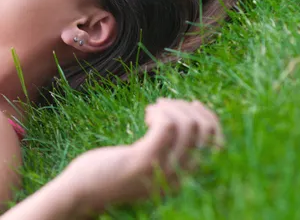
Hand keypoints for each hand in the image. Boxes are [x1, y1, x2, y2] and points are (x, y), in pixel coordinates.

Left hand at [59, 98, 223, 215]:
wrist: (82, 195)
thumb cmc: (112, 176)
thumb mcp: (148, 166)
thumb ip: (167, 153)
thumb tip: (184, 121)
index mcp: (185, 179)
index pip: (217, 145)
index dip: (209, 118)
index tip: (190, 104)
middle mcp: (180, 179)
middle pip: (206, 132)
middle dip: (188, 108)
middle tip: (164, 105)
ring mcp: (163, 171)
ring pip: (189, 126)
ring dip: (172, 107)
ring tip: (152, 109)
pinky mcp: (144, 161)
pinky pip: (167, 127)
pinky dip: (160, 112)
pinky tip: (147, 114)